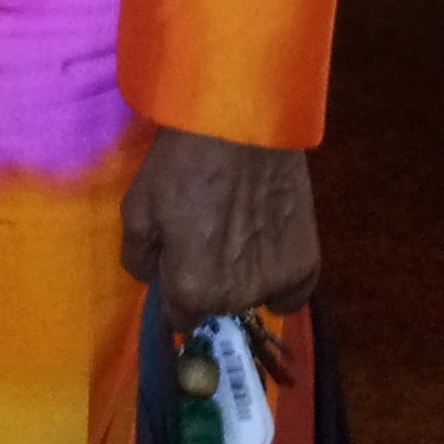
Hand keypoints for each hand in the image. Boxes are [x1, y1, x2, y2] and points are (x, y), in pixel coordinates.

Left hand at [120, 125, 318, 324]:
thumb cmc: (182, 163)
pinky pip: (290, 295)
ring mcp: (274, 283)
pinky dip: (280, 283)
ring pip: (249, 297)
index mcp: (190, 289)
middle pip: (213, 306)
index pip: (177, 318)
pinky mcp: (307, 265)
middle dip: (205, 281)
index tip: (177, 263)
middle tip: (206, 234)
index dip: (174, 289)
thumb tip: (151, 279)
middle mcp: (233, 298)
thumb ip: (137, 257)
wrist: (240, 125)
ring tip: (239, 230)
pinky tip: (269, 253)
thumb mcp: (137, 206)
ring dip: (241, 278)